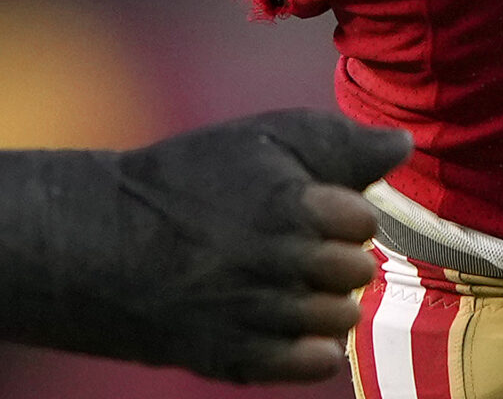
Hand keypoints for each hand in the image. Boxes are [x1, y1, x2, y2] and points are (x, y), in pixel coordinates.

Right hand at [0, 107, 411, 382]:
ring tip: (282, 278)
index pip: (361, 220)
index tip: (305, 203)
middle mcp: (277, 264)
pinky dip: (311, 345)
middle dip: (334, 255)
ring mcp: (257, 318)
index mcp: (287, 203)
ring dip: (322, 299)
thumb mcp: (258, 140)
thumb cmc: (187, 181)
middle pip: (356, 271)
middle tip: (293, 243)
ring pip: (339, 318)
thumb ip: (337, 144)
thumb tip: (403, 143)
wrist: (99, 245)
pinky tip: (283, 319)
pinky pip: (314, 363)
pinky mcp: (237, 361)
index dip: (338, 209)